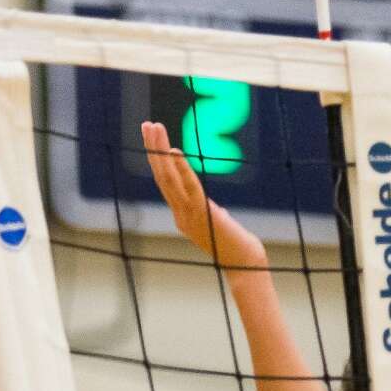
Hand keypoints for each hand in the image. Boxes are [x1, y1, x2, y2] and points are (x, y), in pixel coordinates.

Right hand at [140, 121, 266, 274]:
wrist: (244, 265)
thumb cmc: (236, 246)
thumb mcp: (218, 226)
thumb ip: (210, 214)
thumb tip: (215, 208)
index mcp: (182, 217)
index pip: (166, 184)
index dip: (158, 161)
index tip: (154, 137)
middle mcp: (180, 215)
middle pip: (161, 177)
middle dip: (153, 150)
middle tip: (147, 125)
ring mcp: (188, 216)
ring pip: (168, 179)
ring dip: (159, 152)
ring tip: (154, 128)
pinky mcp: (202, 216)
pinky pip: (188, 188)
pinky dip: (181, 169)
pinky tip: (174, 152)